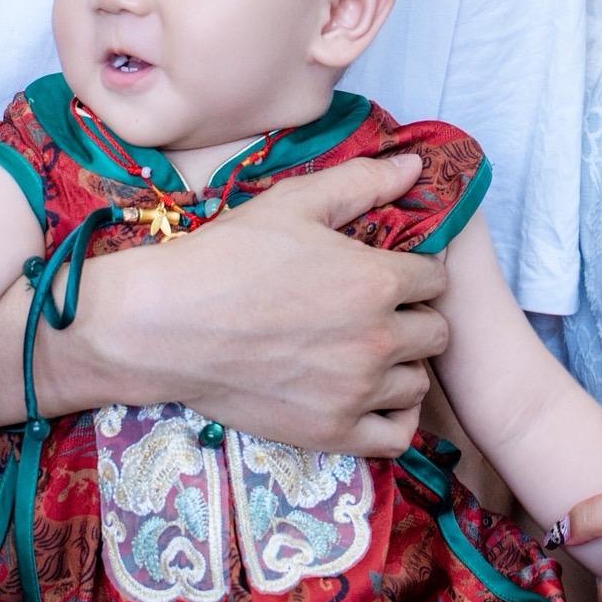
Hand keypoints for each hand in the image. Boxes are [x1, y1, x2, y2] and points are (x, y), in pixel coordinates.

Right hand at [132, 153, 451, 455]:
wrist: (165, 326)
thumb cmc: (227, 256)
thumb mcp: (294, 202)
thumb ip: (362, 182)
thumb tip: (416, 166)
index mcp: (376, 281)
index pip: (436, 278)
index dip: (416, 270)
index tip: (390, 271)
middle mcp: (377, 339)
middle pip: (436, 332)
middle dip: (415, 317)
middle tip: (378, 312)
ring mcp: (356, 391)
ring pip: (419, 383)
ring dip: (403, 365)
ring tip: (368, 352)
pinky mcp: (331, 432)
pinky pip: (397, 435)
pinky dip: (393, 417)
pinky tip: (370, 397)